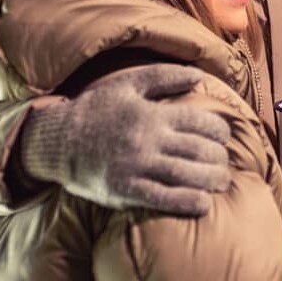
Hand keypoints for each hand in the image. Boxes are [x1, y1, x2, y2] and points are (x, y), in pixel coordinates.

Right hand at [20, 63, 231, 214]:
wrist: (56, 141)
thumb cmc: (95, 109)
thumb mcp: (128, 84)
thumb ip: (165, 77)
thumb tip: (198, 76)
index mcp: (152, 114)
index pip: (200, 122)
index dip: (220, 131)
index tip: (224, 137)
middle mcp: (148, 140)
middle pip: (199, 151)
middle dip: (219, 158)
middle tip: (224, 162)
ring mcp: (136, 167)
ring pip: (187, 176)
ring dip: (212, 180)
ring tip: (221, 182)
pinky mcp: (125, 190)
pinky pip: (164, 199)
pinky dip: (188, 202)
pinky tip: (203, 204)